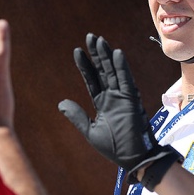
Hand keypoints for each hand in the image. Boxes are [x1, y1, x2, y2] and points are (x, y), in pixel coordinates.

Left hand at [59, 34, 178, 180]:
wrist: (133, 158)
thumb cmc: (113, 146)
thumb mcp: (90, 131)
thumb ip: (77, 116)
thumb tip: (61, 103)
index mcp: (102, 102)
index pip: (91, 79)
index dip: (84, 65)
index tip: (77, 51)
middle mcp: (112, 96)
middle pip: (101, 70)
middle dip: (96, 54)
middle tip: (90, 37)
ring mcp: (122, 96)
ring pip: (112, 71)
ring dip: (106, 56)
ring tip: (99, 40)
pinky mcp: (132, 99)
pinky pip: (126, 80)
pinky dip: (121, 67)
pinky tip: (116, 54)